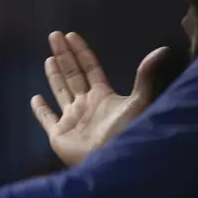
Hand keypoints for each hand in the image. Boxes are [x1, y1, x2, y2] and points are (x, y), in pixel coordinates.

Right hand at [31, 31, 169, 166]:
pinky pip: (46, 119)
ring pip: (60, 91)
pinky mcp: (59, 135)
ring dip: (54, 75)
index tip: (71, 35)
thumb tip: (163, 50)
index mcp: (102, 96)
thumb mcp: (139, 101)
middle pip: (72, 74)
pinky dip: (40, 110)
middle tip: (54, 36)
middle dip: (64, 55)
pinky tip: (35, 98)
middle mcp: (86, 105)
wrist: (113, 163)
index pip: (89, 68)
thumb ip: (146, 76)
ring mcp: (72, 120)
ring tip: (49, 58)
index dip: (81, 51)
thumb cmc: (127, 133)